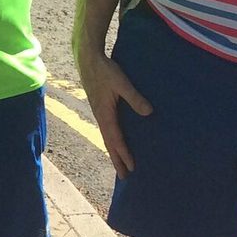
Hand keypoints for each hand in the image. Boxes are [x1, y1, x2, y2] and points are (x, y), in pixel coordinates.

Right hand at [74, 32, 152, 176]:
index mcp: (105, 114)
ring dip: (114, 151)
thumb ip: (134, 97)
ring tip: (120, 164)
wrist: (88, 59)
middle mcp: (100, 117)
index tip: (131, 167)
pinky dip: (112, 140)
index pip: (116, 139)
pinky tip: (116, 141)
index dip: (124, 154)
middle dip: (117, 160)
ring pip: (107, 137)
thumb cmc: (105, 70)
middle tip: (124, 177)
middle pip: (109, 143)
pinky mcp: (100, 108)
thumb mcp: (121, 82)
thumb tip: (149, 113)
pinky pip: (106, 130)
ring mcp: (99, 113)